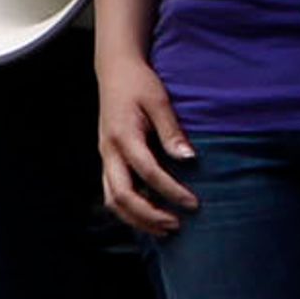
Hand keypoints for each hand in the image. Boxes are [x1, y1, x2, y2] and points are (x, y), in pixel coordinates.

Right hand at [97, 52, 197, 235]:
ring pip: (112, 199)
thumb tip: (188, 158)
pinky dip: (130, 208)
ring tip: (164, 228)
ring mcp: (106, 156)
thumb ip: (172, 131)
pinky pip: (112, 192)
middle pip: (122, 195)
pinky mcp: (108, 159)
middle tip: (177, 225)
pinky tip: (151, 214)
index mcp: (123, 135)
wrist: (115, 69)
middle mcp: (109, 150)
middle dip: (149, 215)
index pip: (147, 172)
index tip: (194, 203)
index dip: (171, 191)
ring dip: (137, 218)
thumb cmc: (138, 83)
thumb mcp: (159, 101)